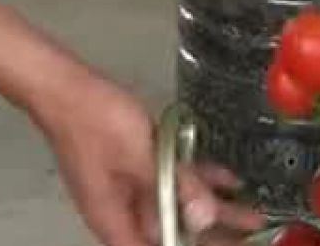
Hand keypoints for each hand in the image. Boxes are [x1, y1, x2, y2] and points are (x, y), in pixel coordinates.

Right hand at [35, 75, 263, 245]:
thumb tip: (206, 219)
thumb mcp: (141, 157)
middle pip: (173, 233)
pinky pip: (174, 180)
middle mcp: (124, 211)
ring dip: (213, 208)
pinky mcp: (139, 165)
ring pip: (179, 206)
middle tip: (251, 231)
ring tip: (252, 211)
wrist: (67, 88)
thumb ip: (177, 187)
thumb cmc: (96, 125)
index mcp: (115, 220)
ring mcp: (132, 188)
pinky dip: (199, 181)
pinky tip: (229, 180)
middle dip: (213, 235)